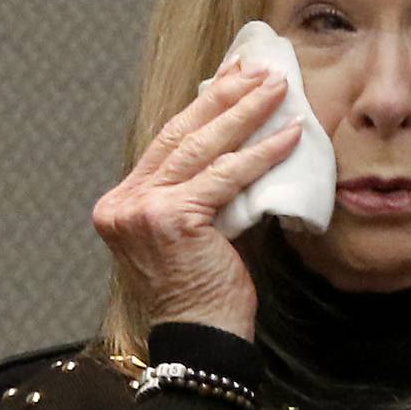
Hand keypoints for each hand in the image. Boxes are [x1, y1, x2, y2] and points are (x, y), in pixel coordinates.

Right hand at [92, 63, 299, 340]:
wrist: (202, 338)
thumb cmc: (204, 293)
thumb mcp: (196, 231)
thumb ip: (203, 191)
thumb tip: (237, 142)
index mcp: (122, 204)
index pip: (167, 143)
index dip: (203, 107)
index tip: (232, 78)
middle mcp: (123, 203)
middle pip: (180, 135)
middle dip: (224, 98)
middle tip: (259, 71)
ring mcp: (142, 210)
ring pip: (201, 148)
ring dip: (245, 113)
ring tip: (277, 90)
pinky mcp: (171, 218)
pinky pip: (225, 176)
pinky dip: (261, 154)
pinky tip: (288, 135)